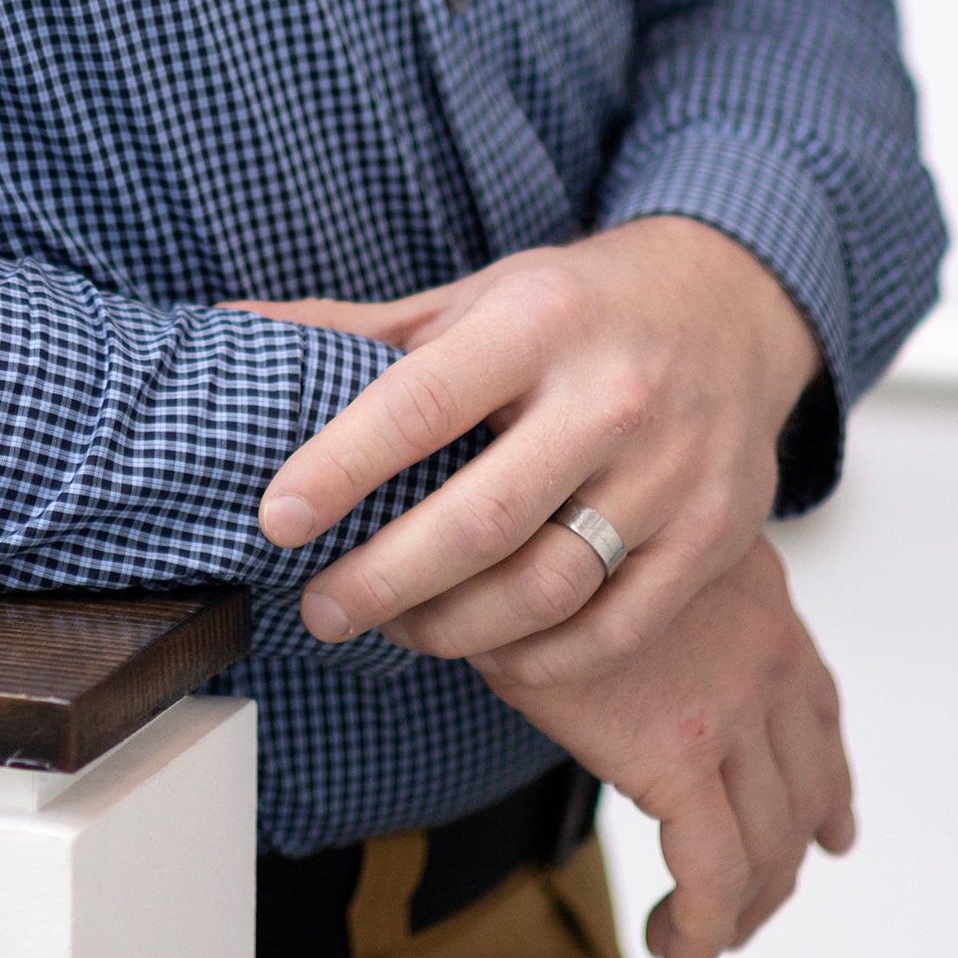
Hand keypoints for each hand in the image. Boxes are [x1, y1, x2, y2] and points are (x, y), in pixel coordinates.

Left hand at [239, 218, 820, 673]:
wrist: (729, 307)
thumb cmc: (577, 308)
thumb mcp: (473, 297)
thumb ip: (358, 330)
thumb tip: (228, 332)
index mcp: (539, 320)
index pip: (421, 403)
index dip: (339, 466)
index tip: (275, 518)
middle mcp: (613, 393)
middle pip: (481, 520)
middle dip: (383, 579)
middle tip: (319, 608)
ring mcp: (674, 471)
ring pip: (547, 588)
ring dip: (452, 630)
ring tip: (393, 628)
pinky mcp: (719, 537)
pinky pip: (614, 630)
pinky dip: (538, 660)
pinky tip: (485, 649)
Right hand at [480, 537, 853, 957]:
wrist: (518, 519)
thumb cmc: (558, 527)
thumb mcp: (645, 547)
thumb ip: (678, 601)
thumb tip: (657, 650)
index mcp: (763, 604)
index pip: (818, 713)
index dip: (830, 786)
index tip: (830, 833)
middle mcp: (767, 656)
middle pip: (804, 795)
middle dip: (781, 868)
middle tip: (747, 911)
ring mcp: (731, 709)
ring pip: (767, 848)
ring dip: (738, 913)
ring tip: (693, 944)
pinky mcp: (679, 758)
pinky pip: (712, 875)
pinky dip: (701, 930)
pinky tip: (677, 955)